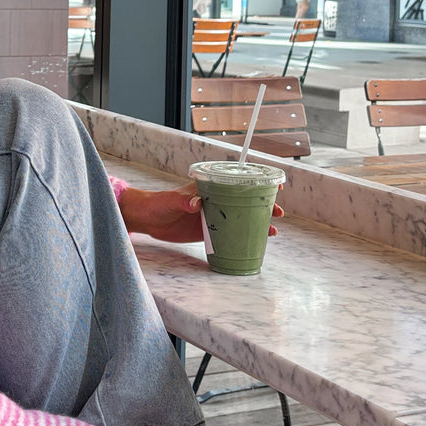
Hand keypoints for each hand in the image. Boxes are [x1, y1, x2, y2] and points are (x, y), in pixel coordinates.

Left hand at [120, 185, 284, 242]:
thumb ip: (182, 201)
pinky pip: (227, 234)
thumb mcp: (170, 200)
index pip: (236, 183)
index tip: (273, 186)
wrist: (147, 219)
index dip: (255, 184)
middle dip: (262, 206)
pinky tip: (253, 242)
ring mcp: (211, 217)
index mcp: (208, 188)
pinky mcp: (206, 232)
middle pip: (243, 201)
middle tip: (278, 213)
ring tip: (272, 231)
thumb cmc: (158, 203)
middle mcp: (214, 201)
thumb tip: (195, 204)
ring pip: (239, 218)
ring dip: (255, 223)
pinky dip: (241, 237)